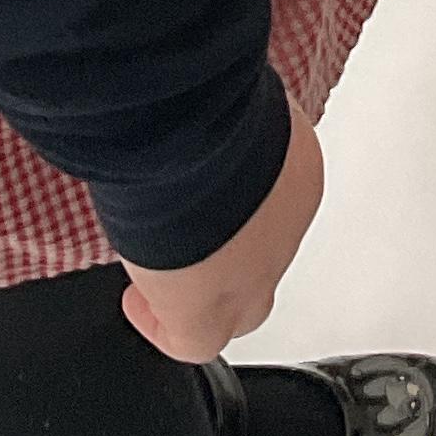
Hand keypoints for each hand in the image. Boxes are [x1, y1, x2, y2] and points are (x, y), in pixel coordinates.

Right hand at [122, 106, 323, 363]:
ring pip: (240, 306)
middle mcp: (283, 226)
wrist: (188, 139)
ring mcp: (253, 276)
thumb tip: (192, 97)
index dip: (235, 205)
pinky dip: (165, 328)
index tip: (197, 190)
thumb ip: (217, 108)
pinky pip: (194, 341)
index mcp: (296, 170)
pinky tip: (139, 305)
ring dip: (201, 289)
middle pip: (263, 257)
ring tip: (160, 274)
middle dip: (228, 254)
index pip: (273, 202)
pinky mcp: (209, 314)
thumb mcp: (222, 94)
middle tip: (184, 240)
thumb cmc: (202, 104)